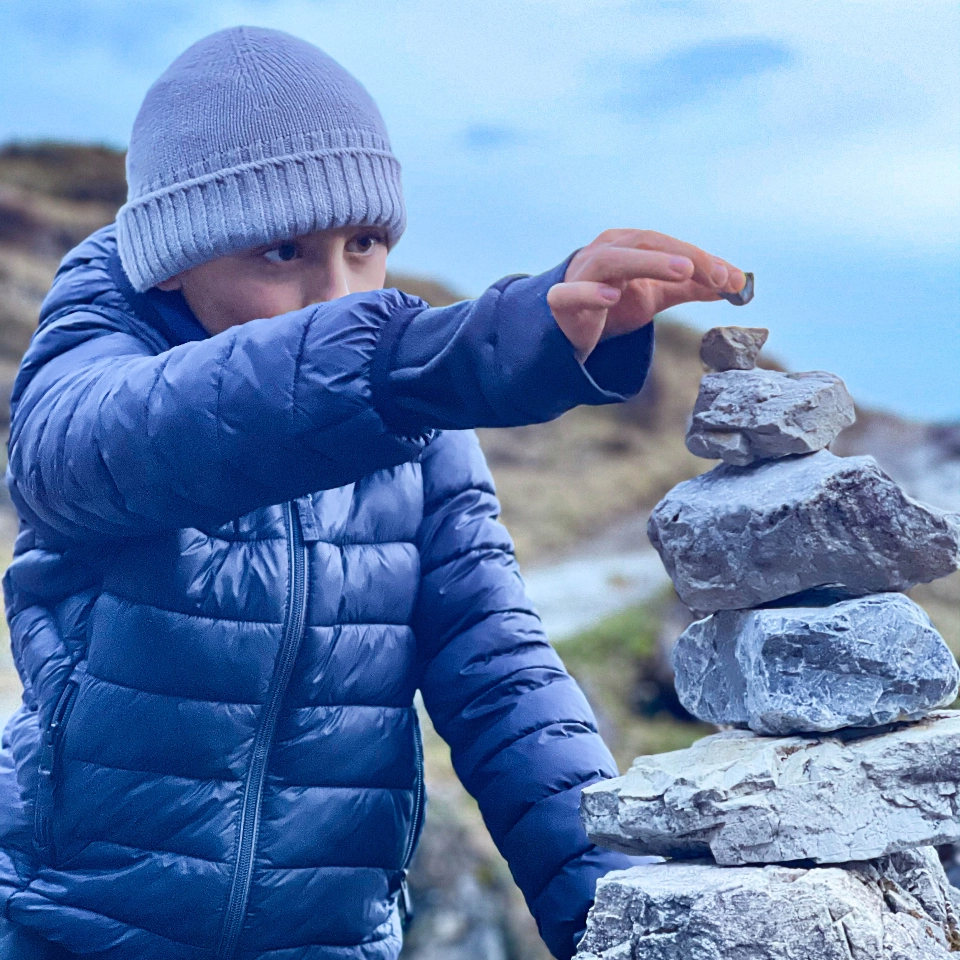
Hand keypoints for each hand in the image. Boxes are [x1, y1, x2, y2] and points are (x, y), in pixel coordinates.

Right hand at [546, 229, 746, 361]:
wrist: (569, 328)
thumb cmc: (611, 304)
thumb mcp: (656, 295)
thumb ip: (691, 287)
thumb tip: (735, 284)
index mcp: (628, 245)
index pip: (668, 245)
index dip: (702, 259)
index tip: (733, 279)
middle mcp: (604, 251)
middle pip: (645, 244)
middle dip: (682, 257)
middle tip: (714, 273)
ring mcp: (581, 274)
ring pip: (612, 261)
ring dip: (649, 264)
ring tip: (681, 273)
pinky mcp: (562, 301)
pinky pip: (572, 293)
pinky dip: (590, 291)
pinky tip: (611, 296)